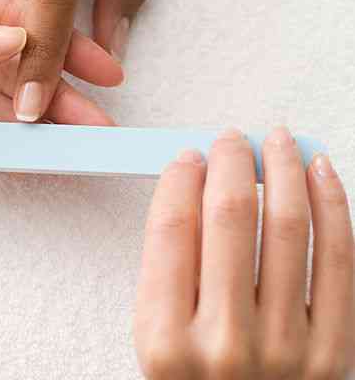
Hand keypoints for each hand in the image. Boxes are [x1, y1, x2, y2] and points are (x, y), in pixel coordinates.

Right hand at [135, 127, 354, 378]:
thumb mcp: (156, 338)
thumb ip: (166, 270)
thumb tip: (191, 190)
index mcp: (164, 340)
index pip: (171, 229)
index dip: (180, 179)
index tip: (189, 157)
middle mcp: (223, 343)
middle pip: (229, 217)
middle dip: (231, 161)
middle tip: (231, 139)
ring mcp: (284, 348)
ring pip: (288, 226)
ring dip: (283, 168)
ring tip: (277, 140)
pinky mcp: (332, 353)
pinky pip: (339, 259)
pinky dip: (332, 204)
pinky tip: (319, 172)